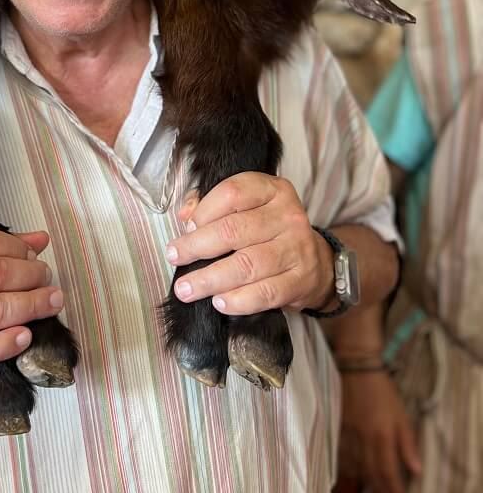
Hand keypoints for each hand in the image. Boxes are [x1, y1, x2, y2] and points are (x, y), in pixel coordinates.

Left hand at [165, 172, 333, 313]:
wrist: (316, 263)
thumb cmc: (270, 232)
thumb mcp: (249, 208)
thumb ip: (213, 205)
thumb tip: (185, 215)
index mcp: (272, 190)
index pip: (232, 193)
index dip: (204, 211)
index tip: (186, 227)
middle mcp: (287, 216)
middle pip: (234, 230)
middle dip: (197, 246)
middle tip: (174, 257)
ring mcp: (296, 249)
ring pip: (246, 265)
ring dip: (210, 279)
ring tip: (187, 289)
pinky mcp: (300, 281)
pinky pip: (265, 293)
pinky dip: (238, 300)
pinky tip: (219, 302)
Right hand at [339, 369, 421, 492]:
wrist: (358, 369)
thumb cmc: (384, 392)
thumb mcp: (402, 415)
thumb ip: (408, 444)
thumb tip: (416, 471)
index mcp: (382, 435)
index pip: (387, 470)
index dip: (393, 488)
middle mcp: (363, 438)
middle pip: (370, 471)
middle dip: (379, 488)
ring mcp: (348, 433)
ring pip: (354, 465)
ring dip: (364, 480)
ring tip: (373, 489)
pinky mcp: (338, 427)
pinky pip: (342, 454)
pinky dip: (348, 466)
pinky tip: (353, 471)